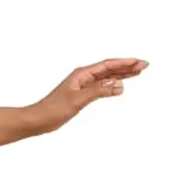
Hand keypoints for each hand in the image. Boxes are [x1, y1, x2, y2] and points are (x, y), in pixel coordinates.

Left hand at [32, 58, 148, 132]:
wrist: (38, 120)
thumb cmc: (53, 109)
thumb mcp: (78, 100)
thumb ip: (98, 92)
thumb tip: (118, 86)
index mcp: (81, 74)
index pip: (108, 65)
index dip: (125, 63)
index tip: (140, 63)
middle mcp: (83, 77)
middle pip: (109, 69)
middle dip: (127, 67)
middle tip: (144, 66)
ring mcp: (82, 86)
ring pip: (106, 77)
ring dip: (121, 75)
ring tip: (137, 73)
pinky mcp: (81, 95)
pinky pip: (101, 87)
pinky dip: (112, 86)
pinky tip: (120, 86)